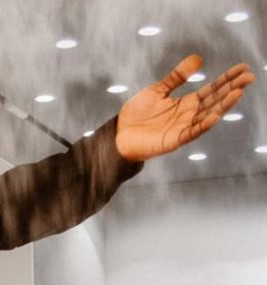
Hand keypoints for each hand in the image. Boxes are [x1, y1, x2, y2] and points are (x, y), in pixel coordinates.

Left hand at [115, 54, 256, 161]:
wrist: (119, 134)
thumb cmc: (137, 113)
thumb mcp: (158, 90)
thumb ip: (176, 77)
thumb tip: (198, 59)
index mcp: (187, 103)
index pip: (212, 89)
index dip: (227, 79)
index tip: (243, 68)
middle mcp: (189, 115)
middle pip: (215, 100)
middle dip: (232, 89)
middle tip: (249, 77)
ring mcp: (184, 127)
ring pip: (208, 115)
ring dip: (223, 105)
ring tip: (238, 92)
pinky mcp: (175, 140)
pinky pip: (193, 132)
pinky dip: (204, 124)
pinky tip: (215, 115)